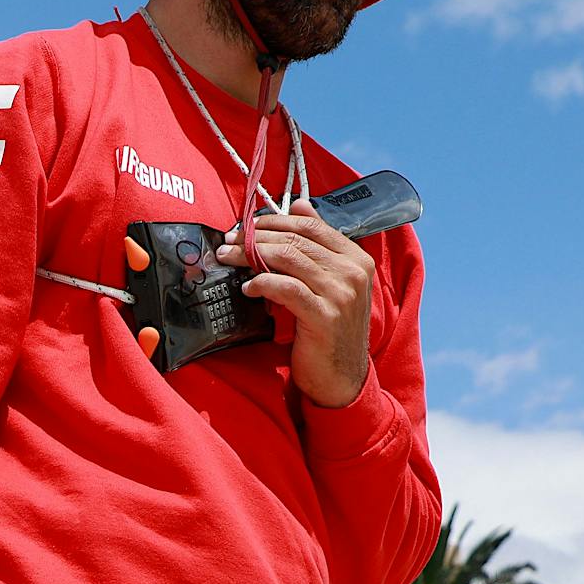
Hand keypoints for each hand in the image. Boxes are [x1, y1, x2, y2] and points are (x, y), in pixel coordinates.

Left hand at [216, 202, 371, 407]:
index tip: (245, 226)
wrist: (341, 378)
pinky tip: (246, 288)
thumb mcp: (328, 284)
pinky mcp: (324, 315)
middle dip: (255, 237)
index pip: (311, 226)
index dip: (274, 221)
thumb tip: (300, 205)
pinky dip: (262, 283)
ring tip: (227, 258)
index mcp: (356, 258)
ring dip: (251, 255)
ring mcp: (341, 293)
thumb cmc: (328, 331)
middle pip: (296, 239)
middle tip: (227, 241)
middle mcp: (352, 271)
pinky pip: (286, 288)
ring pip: (289, 258)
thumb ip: (317, 247)